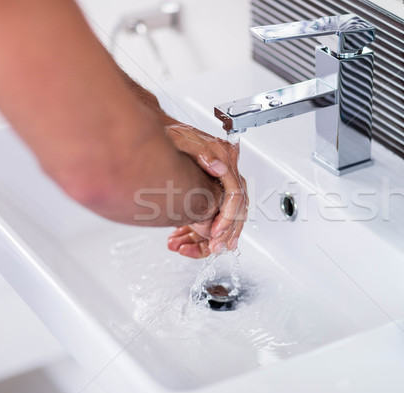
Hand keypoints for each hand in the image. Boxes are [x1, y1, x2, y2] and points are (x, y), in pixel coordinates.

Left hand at [165, 123, 246, 257]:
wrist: (166, 132)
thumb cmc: (173, 134)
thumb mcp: (183, 139)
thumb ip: (203, 152)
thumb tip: (219, 168)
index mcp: (226, 159)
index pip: (235, 195)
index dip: (227, 217)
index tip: (214, 233)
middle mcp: (228, 172)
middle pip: (237, 209)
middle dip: (225, 232)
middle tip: (214, 248)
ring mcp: (223, 182)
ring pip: (228, 215)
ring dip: (215, 235)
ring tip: (198, 248)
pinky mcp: (213, 190)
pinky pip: (215, 214)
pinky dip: (203, 230)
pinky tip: (188, 241)